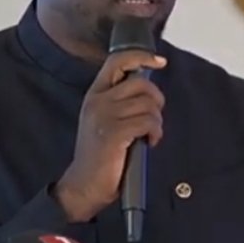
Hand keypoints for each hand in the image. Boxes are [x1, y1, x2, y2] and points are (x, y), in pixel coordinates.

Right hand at [55, 50, 166, 222]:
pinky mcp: (114, 133)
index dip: (141, 56)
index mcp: (95, 94)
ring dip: (156, 121)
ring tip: (149, 135)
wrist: (84, 185)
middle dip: (156, 100)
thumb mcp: (104, 120)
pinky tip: (149, 142)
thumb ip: (120, 101)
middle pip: (141, 83)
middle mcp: (98, 100)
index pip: (117, 61)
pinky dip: (155, 132)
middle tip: (153, 118)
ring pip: (148, 105)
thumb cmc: (100, 155)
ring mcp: (104, 116)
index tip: (159, 62)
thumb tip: (149, 89)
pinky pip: (147, 122)